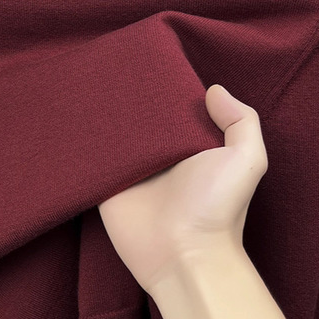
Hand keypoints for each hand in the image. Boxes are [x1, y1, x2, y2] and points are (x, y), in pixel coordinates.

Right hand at [97, 84, 267, 295]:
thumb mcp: (246, 160)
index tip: (149, 63)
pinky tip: (72, 118)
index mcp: (190, 147)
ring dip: (102, 117)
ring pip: (113, 136)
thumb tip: (213, 90)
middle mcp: (160, 157)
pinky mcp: (106, 187)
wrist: (184, 255)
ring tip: (87, 85)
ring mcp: (131, 172)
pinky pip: (91, 161)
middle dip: (129, 98)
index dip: (165, 89)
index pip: (174, 110)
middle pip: (140, 120)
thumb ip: (241, 121)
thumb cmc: (218, 209)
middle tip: (111, 68)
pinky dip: (82, 144)